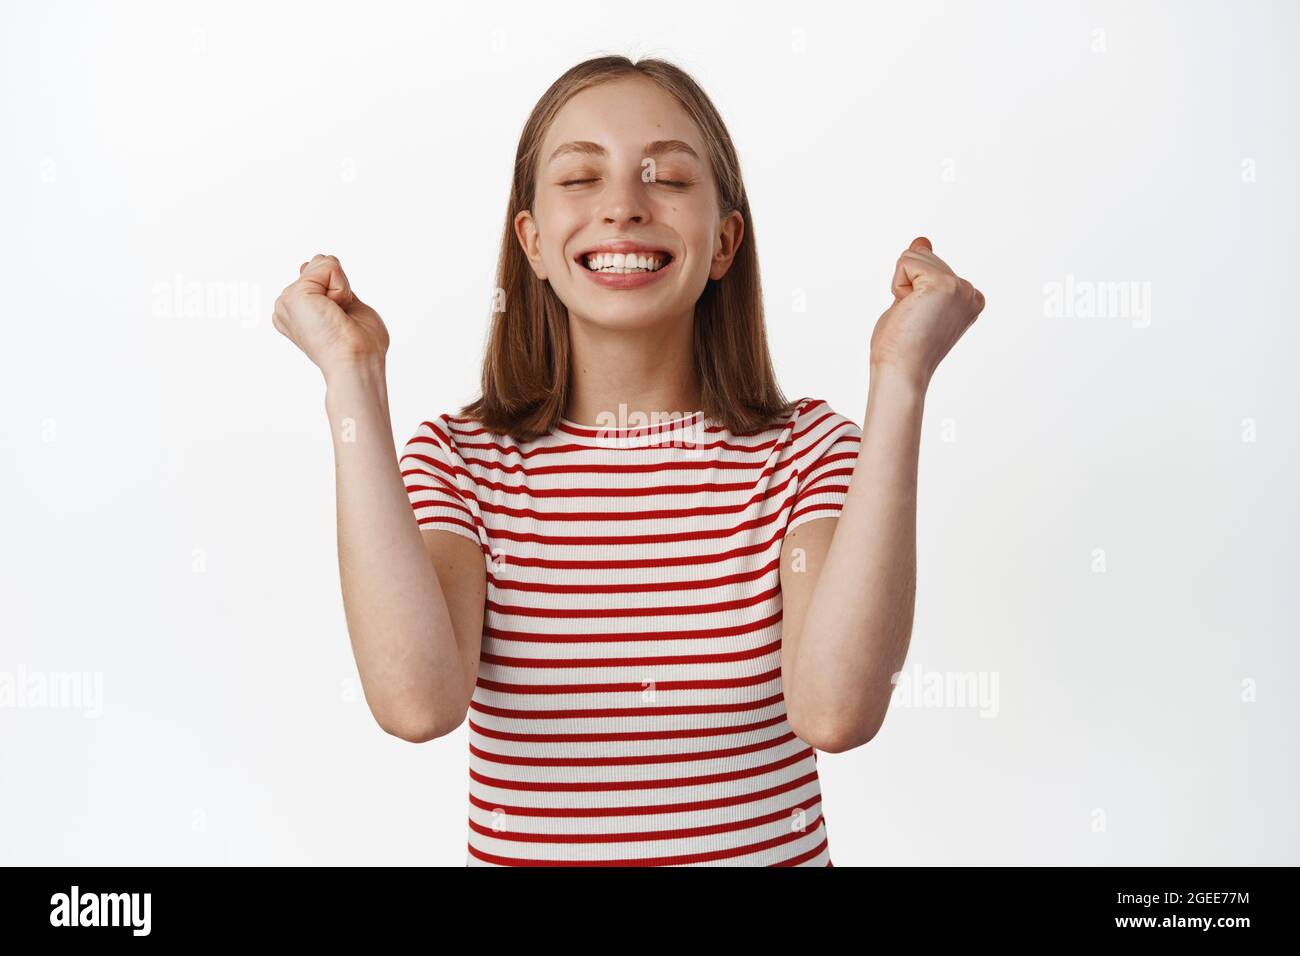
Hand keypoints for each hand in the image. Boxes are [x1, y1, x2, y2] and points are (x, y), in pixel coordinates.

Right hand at [272, 254, 388, 378]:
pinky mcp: (294, 296)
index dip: (339, 290)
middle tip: (340, 318)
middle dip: (340, 287)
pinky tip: (334, 311)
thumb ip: (335, 286)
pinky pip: (329, 267)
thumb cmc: (359, 345)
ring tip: (337, 317)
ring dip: (341, 290)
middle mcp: (286, 305)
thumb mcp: (349, 306)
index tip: (340, 320)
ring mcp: (286, 300)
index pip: (318, 275)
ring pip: (324, 265)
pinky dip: (341, 288)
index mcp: (296, 310)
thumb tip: (322, 260)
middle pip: (320, 266)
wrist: (356, 361)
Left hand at [869, 237, 984, 388]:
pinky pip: (905, 261)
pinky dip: (897, 285)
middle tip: (912, 318)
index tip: (919, 319)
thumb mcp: (911, 300)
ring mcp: (960, 287)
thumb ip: (920, 271)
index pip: (931, 266)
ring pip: (914, 256)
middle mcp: (970, 292)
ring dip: (901, 286)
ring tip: (911, 315)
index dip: (913, 289)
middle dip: (907, 284)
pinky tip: (908, 310)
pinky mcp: (944, 284)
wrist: (900, 370)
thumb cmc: (902, 345)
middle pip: (924, 256)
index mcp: (969, 297)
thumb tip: (922, 240)